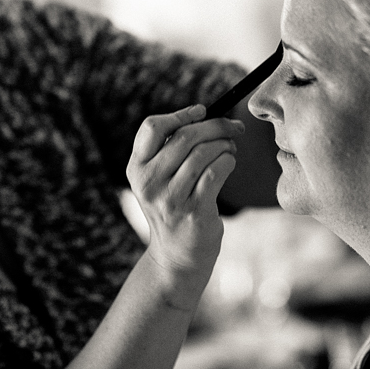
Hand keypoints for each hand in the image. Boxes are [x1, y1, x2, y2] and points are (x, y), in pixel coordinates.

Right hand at [127, 104, 241, 307]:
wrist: (177, 256)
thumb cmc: (173, 207)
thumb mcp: (157, 179)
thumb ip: (168, 150)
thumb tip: (204, 115)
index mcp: (136, 169)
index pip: (152, 127)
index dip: (180, 114)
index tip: (201, 111)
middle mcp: (149, 183)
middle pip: (185, 136)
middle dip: (215, 126)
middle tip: (233, 127)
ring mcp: (170, 198)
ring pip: (203, 153)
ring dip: (224, 144)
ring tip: (230, 148)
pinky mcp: (194, 211)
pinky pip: (215, 172)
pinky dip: (228, 161)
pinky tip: (229, 163)